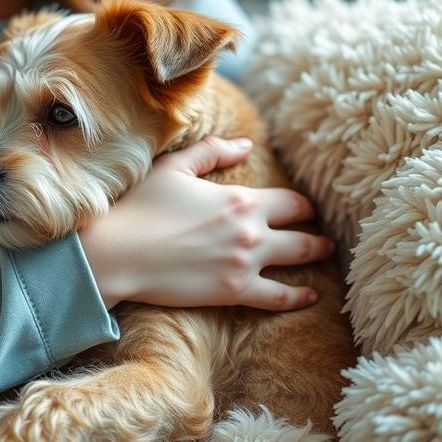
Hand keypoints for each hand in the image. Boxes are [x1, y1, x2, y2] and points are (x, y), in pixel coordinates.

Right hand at [79, 136, 334, 310]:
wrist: (117, 251)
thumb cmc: (139, 206)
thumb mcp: (174, 167)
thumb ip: (212, 151)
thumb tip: (245, 144)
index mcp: (240, 198)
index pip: (290, 200)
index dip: (302, 204)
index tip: (305, 209)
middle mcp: (251, 229)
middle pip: (301, 231)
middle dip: (316, 233)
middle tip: (324, 238)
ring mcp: (245, 263)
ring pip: (297, 260)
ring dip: (315, 256)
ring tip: (323, 256)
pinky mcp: (234, 292)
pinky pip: (278, 296)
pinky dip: (298, 296)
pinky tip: (310, 295)